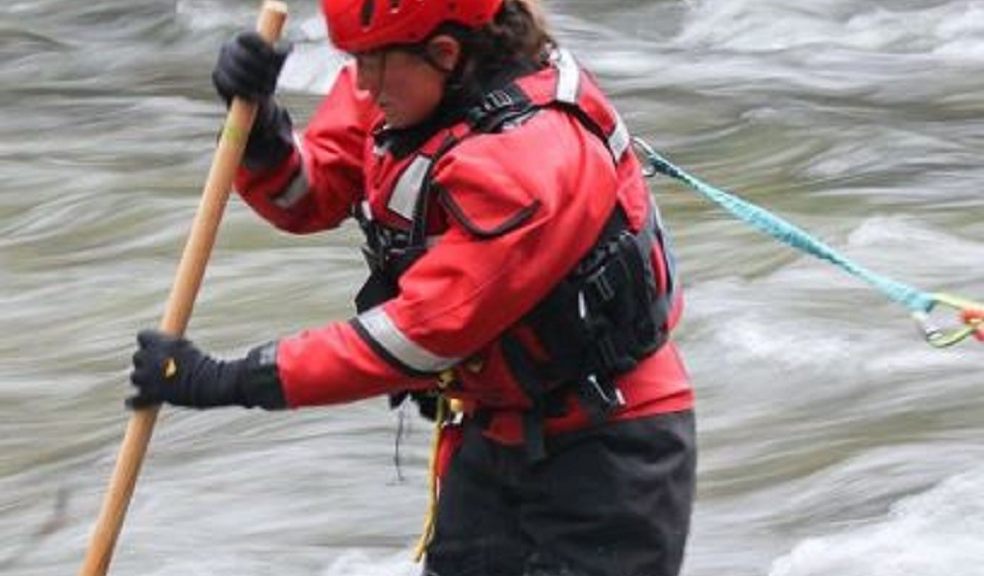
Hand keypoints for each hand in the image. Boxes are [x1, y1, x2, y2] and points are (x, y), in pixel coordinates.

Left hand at [128, 330, 286, 410]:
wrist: (212, 384)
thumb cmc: (211, 364)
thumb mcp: (193, 348)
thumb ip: (183, 344)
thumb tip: (193, 321)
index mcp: (160, 342)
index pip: (142, 336)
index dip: (150, 342)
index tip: (158, 348)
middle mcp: (150, 358)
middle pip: (137, 356)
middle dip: (146, 362)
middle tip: (160, 368)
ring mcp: (149, 378)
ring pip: (136, 377)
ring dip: (143, 380)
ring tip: (155, 385)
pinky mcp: (152, 395)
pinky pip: (135, 399)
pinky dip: (135, 402)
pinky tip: (133, 403)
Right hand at [212, 31, 291, 103]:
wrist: (253, 94)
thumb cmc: (267, 73)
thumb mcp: (277, 63)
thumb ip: (282, 53)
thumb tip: (289, 47)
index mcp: (241, 39)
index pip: (248, 37)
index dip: (260, 44)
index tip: (272, 54)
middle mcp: (227, 47)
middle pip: (244, 57)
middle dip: (262, 69)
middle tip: (275, 79)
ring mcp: (220, 62)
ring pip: (238, 73)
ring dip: (256, 83)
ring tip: (270, 90)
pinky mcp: (217, 78)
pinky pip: (231, 85)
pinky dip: (246, 92)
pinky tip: (257, 96)